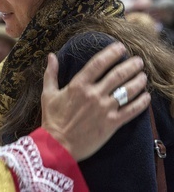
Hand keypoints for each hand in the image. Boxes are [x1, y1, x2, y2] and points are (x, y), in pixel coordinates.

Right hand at [41, 42, 149, 160]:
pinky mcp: (112, 123)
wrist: (58, 145)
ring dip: (138, 81)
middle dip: (131, 65)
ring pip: (127, 90)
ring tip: (143, 76)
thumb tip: (51, 56)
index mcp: (78, 85)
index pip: (98, 63)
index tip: (120, 47)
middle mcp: (93, 94)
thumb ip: (51, 73)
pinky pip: (131, 110)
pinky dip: (141, 102)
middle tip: (138, 61)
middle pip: (117, 74)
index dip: (111, 53)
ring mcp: (104, 109)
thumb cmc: (52, 119)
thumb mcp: (48, 94)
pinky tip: (146, 96)